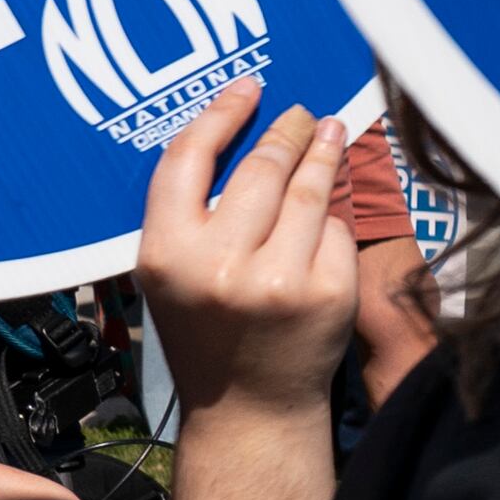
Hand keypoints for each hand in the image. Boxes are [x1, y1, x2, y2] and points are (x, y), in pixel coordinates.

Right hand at [140, 84, 355, 424]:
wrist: (250, 409)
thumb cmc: (208, 331)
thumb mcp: (172, 273)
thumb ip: (189, 212)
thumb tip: (237, 128)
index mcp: (165, 254)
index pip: (189, 159)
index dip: (221, 114)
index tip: (248, 89)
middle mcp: (219, 266)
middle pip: (260, 168)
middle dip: (286, 132)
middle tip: (299, 115)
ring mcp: (278, 281)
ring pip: (307, 191)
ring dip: (322, 153)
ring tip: (329, 132)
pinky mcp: (327, 293)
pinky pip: (333, 231)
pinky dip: (330, 223)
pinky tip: (325, 218)